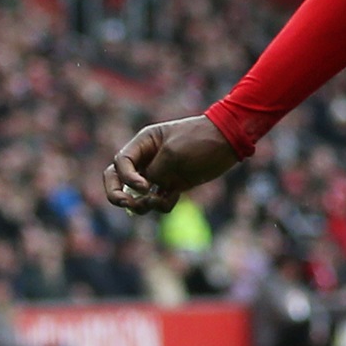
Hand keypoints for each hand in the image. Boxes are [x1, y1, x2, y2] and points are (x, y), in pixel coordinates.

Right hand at [103, 115, 241, 215]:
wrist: (229, 141)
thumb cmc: (201, 140)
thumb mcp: (173, 154)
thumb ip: (155, 172)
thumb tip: (144, 191)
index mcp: (143, 143)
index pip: (120, 163)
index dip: (126, 178)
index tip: (145, 186)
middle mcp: (147, 158)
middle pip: (118, 179)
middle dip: (116, 193)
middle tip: (125, 203)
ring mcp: (160, 172)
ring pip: (137, 195)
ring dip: (141, 204)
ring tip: (154, 203)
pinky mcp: (174, 184)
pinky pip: (159, 200)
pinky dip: (162, 204)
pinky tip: (172, 198)